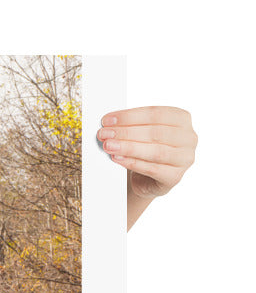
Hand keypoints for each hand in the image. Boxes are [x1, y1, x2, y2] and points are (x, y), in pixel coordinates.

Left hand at [96, 106, 196, 229]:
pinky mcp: (175, 177)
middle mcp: (188, 137)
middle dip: (126, 132)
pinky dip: (133, 163)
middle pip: (155, 132)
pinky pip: (153, 169)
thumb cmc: (145, 151)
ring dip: (128, 148)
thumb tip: (109, 124)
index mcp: (181, 119)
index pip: (155, 113)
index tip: (107, 120)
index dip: (129, 116)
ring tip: (108, 146)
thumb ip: (130, 126)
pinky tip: (118, 159)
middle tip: (104, 134)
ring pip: (155, 151)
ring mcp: (184, 158)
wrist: (148, 179)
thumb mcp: (141, 134)